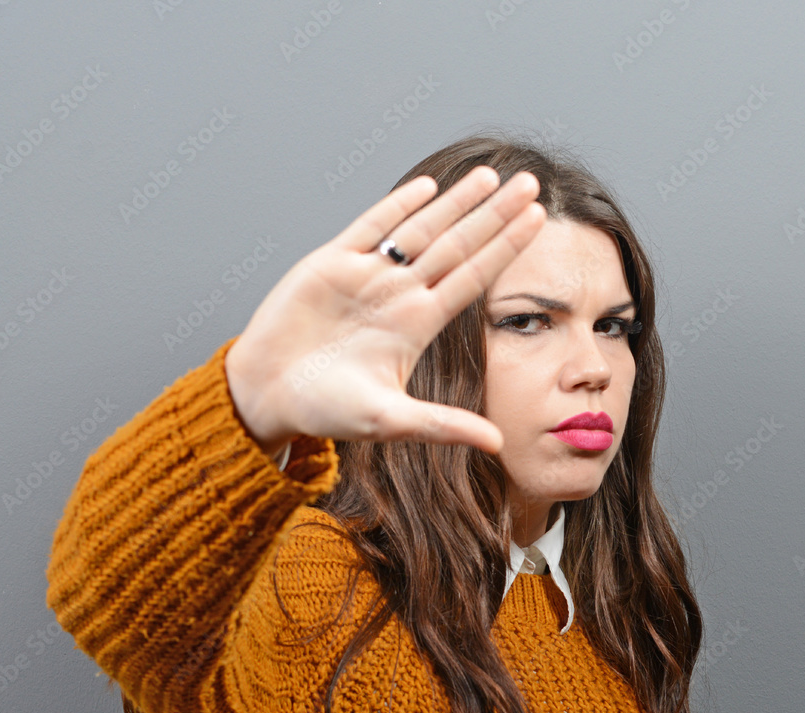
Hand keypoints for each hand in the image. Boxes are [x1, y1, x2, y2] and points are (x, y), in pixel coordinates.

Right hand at [224, 165, 545, 454]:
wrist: (267, 394)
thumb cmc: (326, 410)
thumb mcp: (391, 420)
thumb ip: (443, 425)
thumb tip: (497, 443)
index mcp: (416, 325)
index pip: (472, 278)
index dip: (504, 249)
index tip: (537, 221)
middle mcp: (399, 295)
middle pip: (457, 245)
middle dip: (493, 214)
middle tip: (531, 184)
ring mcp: (367, 276)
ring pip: (420, 229)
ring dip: (455, 203)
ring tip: (491, 176)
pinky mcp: (330, 264)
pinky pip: (370, 227)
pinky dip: (397, 207)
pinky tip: (427, 188)